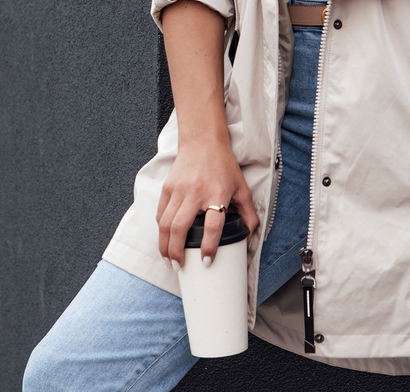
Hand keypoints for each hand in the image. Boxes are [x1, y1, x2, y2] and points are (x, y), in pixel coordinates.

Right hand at [156, 140, 258, 269]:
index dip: (209, 246)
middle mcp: (196, 192)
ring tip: (169, 261)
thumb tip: (248, 240)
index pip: (212, 225)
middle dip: (176, 252)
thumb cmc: (224, 166)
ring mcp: (179, 190)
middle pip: (180, 227)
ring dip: (165, 246)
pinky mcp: (167, 188)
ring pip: (165, 224)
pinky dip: (161, 230)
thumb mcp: (242, 188)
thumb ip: (248, 215)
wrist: (203, 142)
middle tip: (179, 267)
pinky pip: (160, 214)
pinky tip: (165, 241)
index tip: (207, 261)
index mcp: (218, 193)